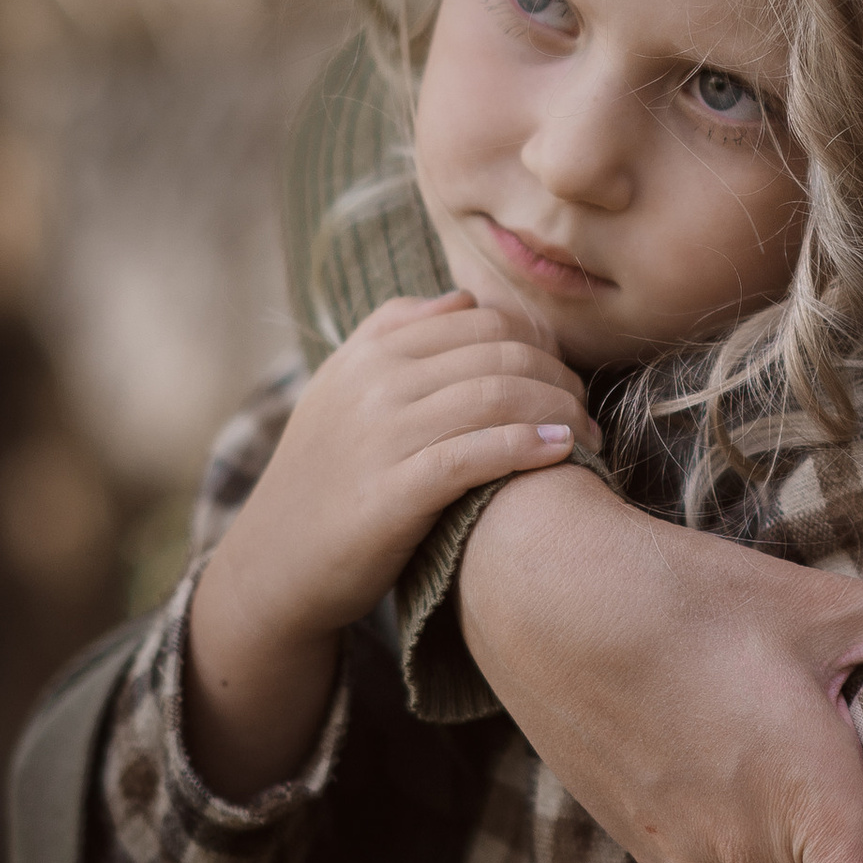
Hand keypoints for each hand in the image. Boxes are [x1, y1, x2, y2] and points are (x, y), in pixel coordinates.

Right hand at [188, 294, 595, 797]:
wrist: (274, 564)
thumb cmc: (327, 476)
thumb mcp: (344, 389)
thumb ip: (396, 333)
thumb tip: (462, 298)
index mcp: (370, 350)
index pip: (482, 319)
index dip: (539, 342)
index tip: (564, 374)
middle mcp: (375, 382)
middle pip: (500, 353)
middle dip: (558, 376)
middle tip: (587, 410)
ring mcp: (382, 435)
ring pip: (498, 397)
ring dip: (559, 411)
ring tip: (588, 436)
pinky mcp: (393, 492)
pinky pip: (477, 454)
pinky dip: (528, 446)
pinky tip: (560, 452)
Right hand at [455, 464, 862, 862]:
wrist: (538, 595)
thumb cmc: (686, 594)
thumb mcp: (829, 604)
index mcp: (802, 800)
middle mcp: (744, 852)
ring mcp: (693, 858)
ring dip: (833, 840)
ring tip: (856, 768)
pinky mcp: (657, 845)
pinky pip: (743, 854)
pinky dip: (774, 824)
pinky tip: (769, 750)